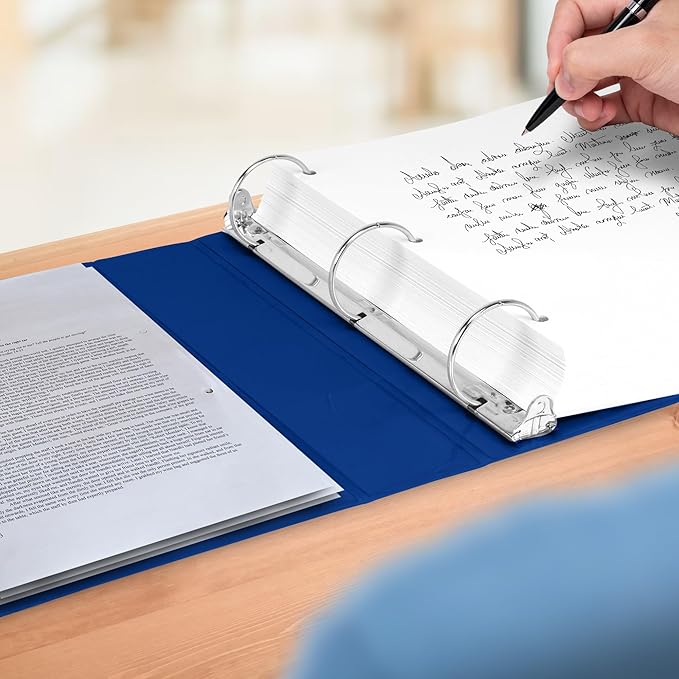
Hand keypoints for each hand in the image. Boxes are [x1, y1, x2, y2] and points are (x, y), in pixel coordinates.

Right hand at [547, 0, 678, 134]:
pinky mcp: (641, 95)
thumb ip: (592, 57)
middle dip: (570, 77)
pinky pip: (603, 104)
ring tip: (591, 110)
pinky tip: (601, 117)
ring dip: (580, 101)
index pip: (578, 9)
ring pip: (587, 80)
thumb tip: (563, 77)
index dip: (560, 40)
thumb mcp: (647, 47)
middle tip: (574, 95)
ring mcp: (637, 64)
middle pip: (578, 48)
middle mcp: (637, 30)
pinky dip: (595, 116)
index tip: (559, 70)